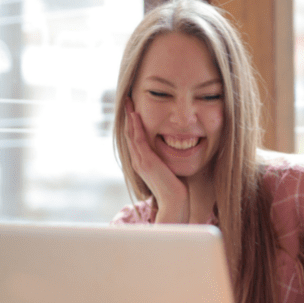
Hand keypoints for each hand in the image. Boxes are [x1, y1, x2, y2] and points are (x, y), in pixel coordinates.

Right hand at [124, 100, 188, 222]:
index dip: (132, 124)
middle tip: (127, 101)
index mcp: (142, 162)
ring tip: (129, 102)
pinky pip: (138, 139)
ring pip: (131, 134)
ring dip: (130, 117)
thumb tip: (171, 154)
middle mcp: (137, 161)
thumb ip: (165, 161)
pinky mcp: (146, 161)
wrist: (174, 201)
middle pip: (129, 134)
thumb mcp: (168, 170)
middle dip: (128, 117)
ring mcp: (140, 161)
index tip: (133, 111)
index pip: (134, 139)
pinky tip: (136, 115)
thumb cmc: (175, 188)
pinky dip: (136, 126)